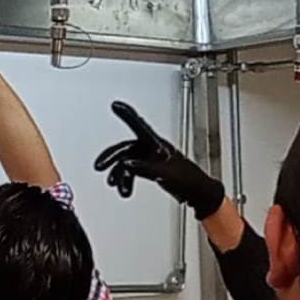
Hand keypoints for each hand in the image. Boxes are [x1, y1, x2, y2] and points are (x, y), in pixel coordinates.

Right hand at [93, 101, 225, 219]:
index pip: (139, 125)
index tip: (116, 105)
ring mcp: (152, 158)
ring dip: (119, 173)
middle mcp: (153, 149)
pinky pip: (133, 169)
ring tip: (116, 185)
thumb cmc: (190, 181)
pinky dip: (127, 178)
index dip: (127, 115)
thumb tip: (126, 164)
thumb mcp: (164, 173)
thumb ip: (143, 167)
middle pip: (126, 148)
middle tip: (100, 165)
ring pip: (128, 161)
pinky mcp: (152, 168)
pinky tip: (125, 187)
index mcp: (158, 145)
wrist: (199, 194)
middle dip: (112, 158)